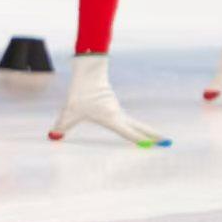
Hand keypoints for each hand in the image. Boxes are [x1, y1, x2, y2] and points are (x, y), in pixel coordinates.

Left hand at [49, 54, 169, 146]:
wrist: (88, 74)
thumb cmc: (80, 94)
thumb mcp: (69, 112)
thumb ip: (62, 126)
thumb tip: (52, 136)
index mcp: (112, 119)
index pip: (130, 133)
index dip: (141, 141)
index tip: (153, 148)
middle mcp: (119, 115)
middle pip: (141, 128)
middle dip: (154, 136)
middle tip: (168, 143)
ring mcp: (118, 111)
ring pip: (136, 123)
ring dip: (148, 132)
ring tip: (160, 140)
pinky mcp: (114, 106)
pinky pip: (128, 120)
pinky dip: (138, 127)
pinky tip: (139, 131)